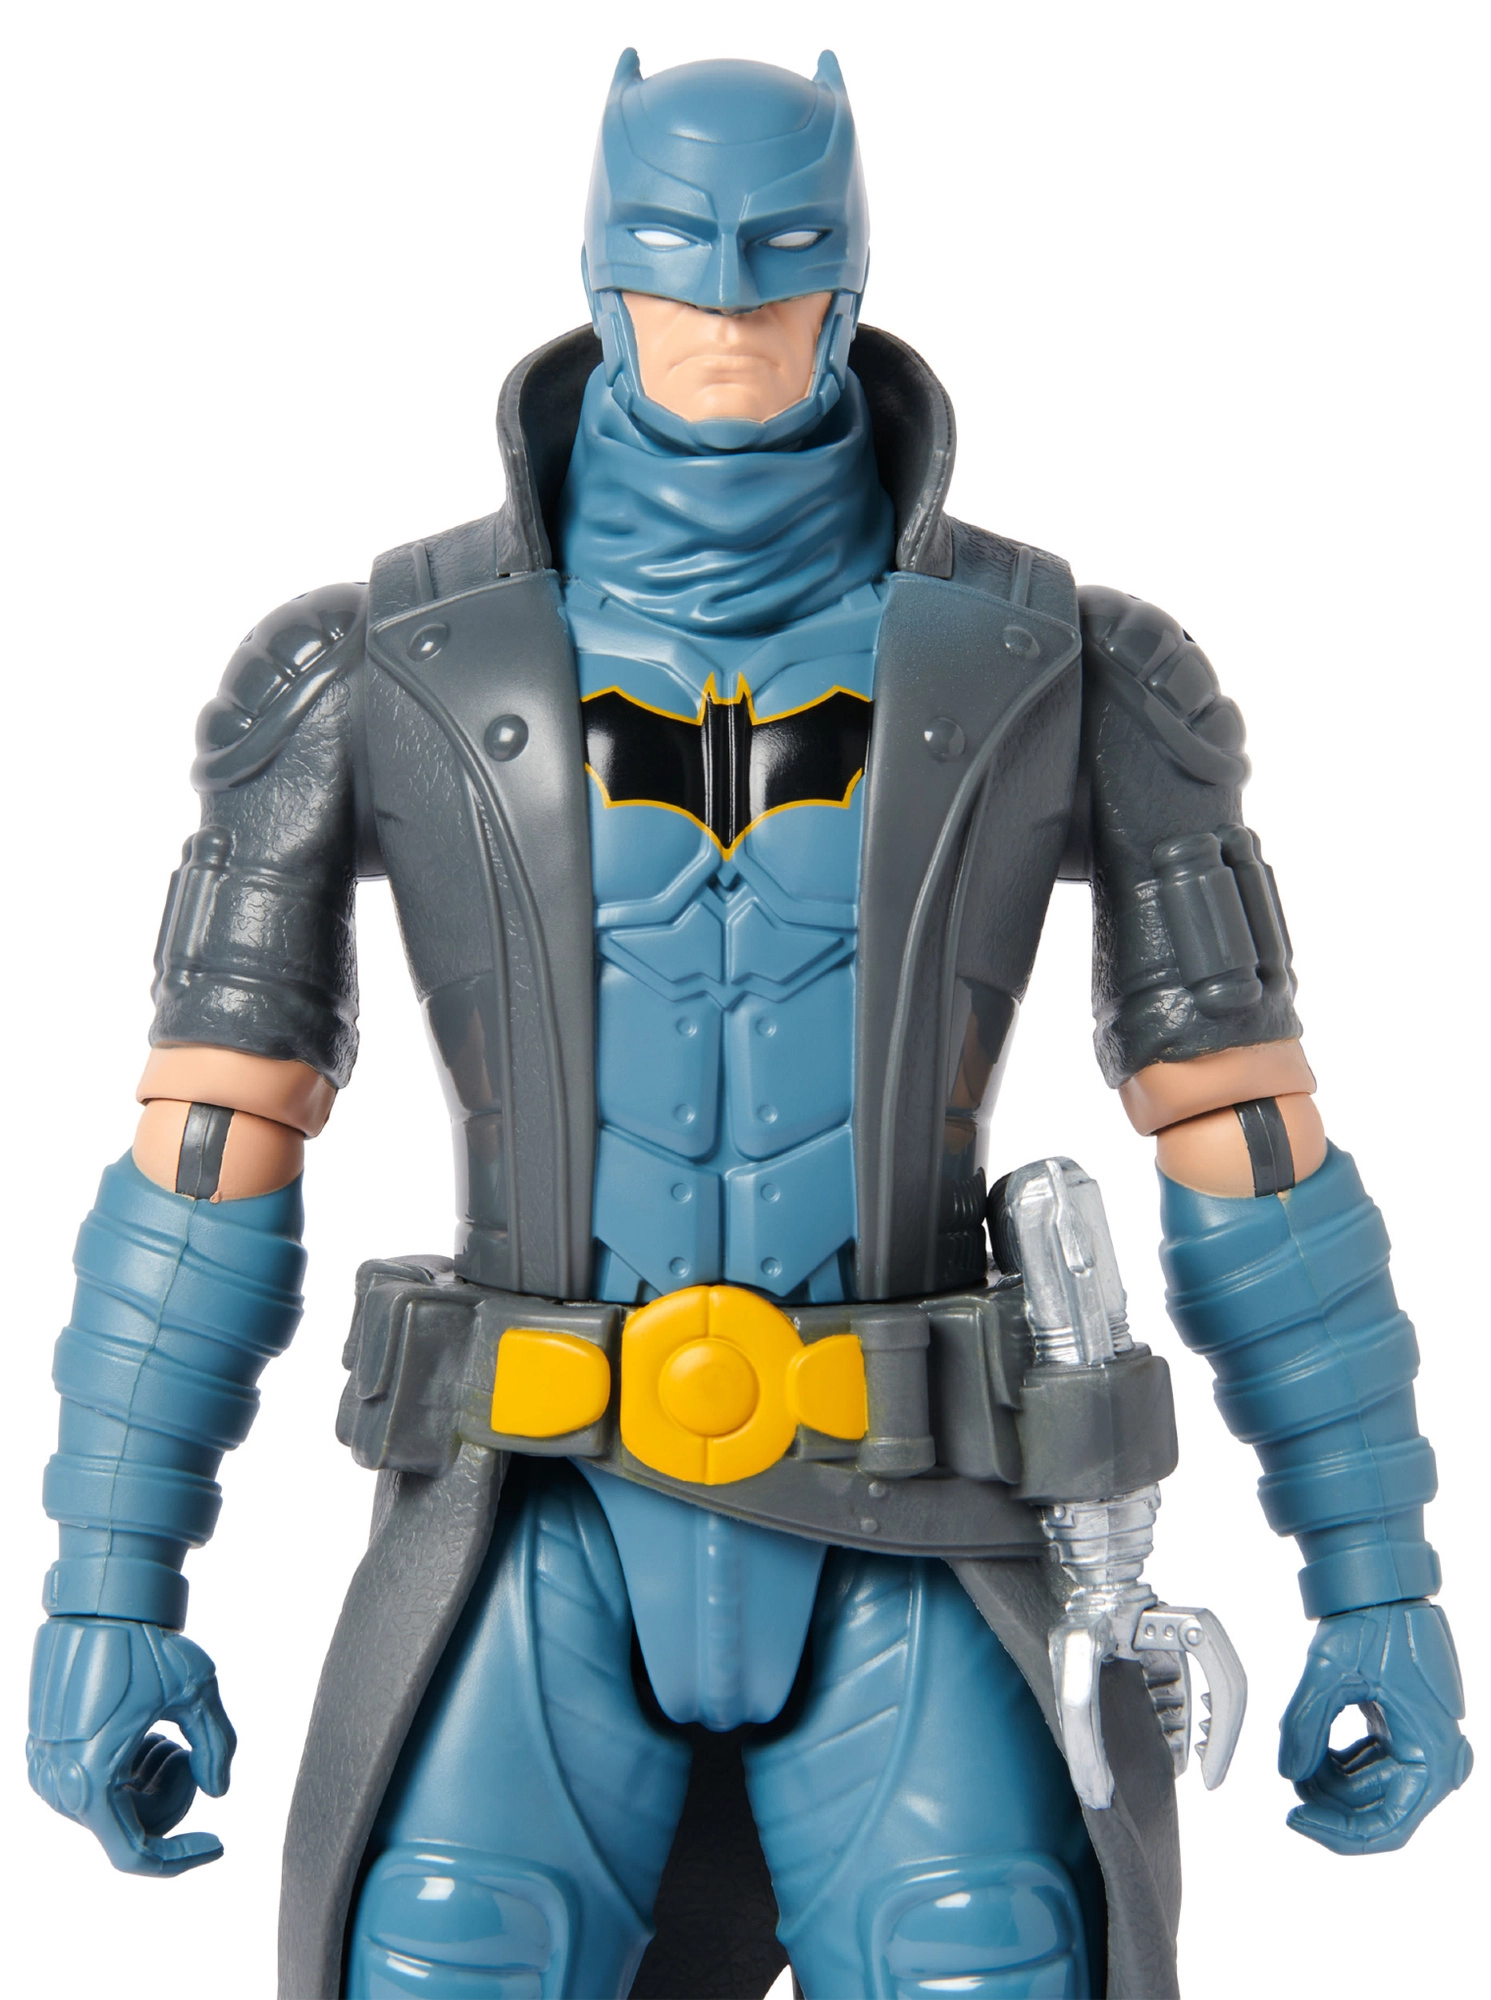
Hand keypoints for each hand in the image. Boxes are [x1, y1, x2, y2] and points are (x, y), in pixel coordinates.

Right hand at [27, 1616, 235, 1874]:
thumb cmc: (144, 1641)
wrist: (99, 1603)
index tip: (217, 1842)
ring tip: (161, 1730)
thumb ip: (216, 1747)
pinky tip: (138, 1729)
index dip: (180, 1859)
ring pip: (117, 1808)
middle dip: (172, 1792)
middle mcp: (61, 1787)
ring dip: (149, 1777)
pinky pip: (96, 1786)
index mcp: (92, 1781)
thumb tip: (217, 1791)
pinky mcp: (45, 1755)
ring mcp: (48, 1773)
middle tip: (186, 1748)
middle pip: (135, 1826)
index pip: (136, 1856)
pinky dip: (128, 1767)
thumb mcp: (197, 1690)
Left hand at [1278, 1599, 1471, 1853]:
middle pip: (1375, 1809)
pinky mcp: (1402, 1729)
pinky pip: (1368, 1764)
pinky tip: (1313, 1743)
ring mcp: (1419, 1743)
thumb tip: (1289, 1773)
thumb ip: (1303, 1728)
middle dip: (1327, 1798)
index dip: (1338, 1834)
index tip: (1297, 1820)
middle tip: (1291, 1779)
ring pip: (1368, 1789)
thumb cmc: (1372, 1620)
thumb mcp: (1327, 1674)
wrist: (1381, 1583)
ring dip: (1329, 1778)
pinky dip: (1337, 1759)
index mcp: (1432, 1756)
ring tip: (1298, 1750)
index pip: (1388, 1828)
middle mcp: (1435, 1758)